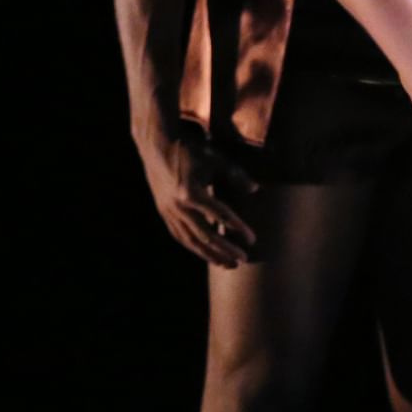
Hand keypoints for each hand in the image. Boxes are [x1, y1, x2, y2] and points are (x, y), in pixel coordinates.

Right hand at [137, 119, 255, 265]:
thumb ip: (235, 174)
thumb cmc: (190, 150)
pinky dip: (194, 247)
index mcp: (191, 192)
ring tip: (228, 265)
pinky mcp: (164, 213)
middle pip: (205, 235)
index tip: (252, 240)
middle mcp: (178, 205)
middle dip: (225, 250)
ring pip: (191, 240)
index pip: (220, 215)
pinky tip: (207, 254)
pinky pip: (180, 236)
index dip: (237, 228)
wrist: (156, 146)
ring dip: (210, 255)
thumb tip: (255, 189)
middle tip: (243, 260)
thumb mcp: (214, 158)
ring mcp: (168, 211)